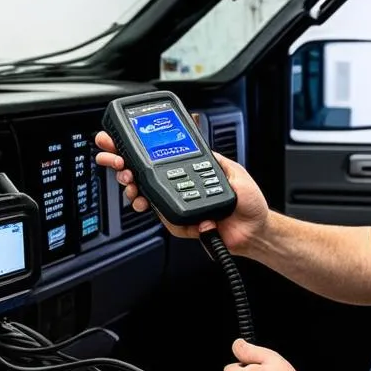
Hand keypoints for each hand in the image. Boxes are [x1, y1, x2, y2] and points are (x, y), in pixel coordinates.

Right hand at [94, 130, 269, 253]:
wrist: (256, 230)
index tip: (119, 140)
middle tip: (114, 160)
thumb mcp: (232, 170)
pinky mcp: (180, 224)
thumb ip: (211, 157)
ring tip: (132, 183)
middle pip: (144, 178)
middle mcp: (180, 190)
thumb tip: (196, 141)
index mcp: (188, 174)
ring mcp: (178, 207)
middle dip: (123, 167)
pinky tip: (151, 202)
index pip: (160, 160)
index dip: (137, 151)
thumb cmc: (249, 204)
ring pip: (147, 198)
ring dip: (134, 189)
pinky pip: (164, 217)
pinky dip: (157, 209)